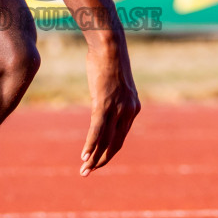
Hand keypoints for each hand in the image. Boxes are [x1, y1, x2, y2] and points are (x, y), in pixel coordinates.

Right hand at [81, 42, 139, 174]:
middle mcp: (129, 111)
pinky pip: (97, 130)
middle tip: (88, 172)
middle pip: (115, 144)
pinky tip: (84, 156)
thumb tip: (104, 103)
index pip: (121, 138)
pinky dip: (90, 145)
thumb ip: (113, 98)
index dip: (108, 152)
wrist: (110, 45)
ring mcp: (117, 108)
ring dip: (94, 158)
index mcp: (133, 108)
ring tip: (84, 171)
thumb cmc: (109, 60)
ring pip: (105, 140)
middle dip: (101, 161)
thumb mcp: (115, 83)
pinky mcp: (104, 103)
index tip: (97, 162)